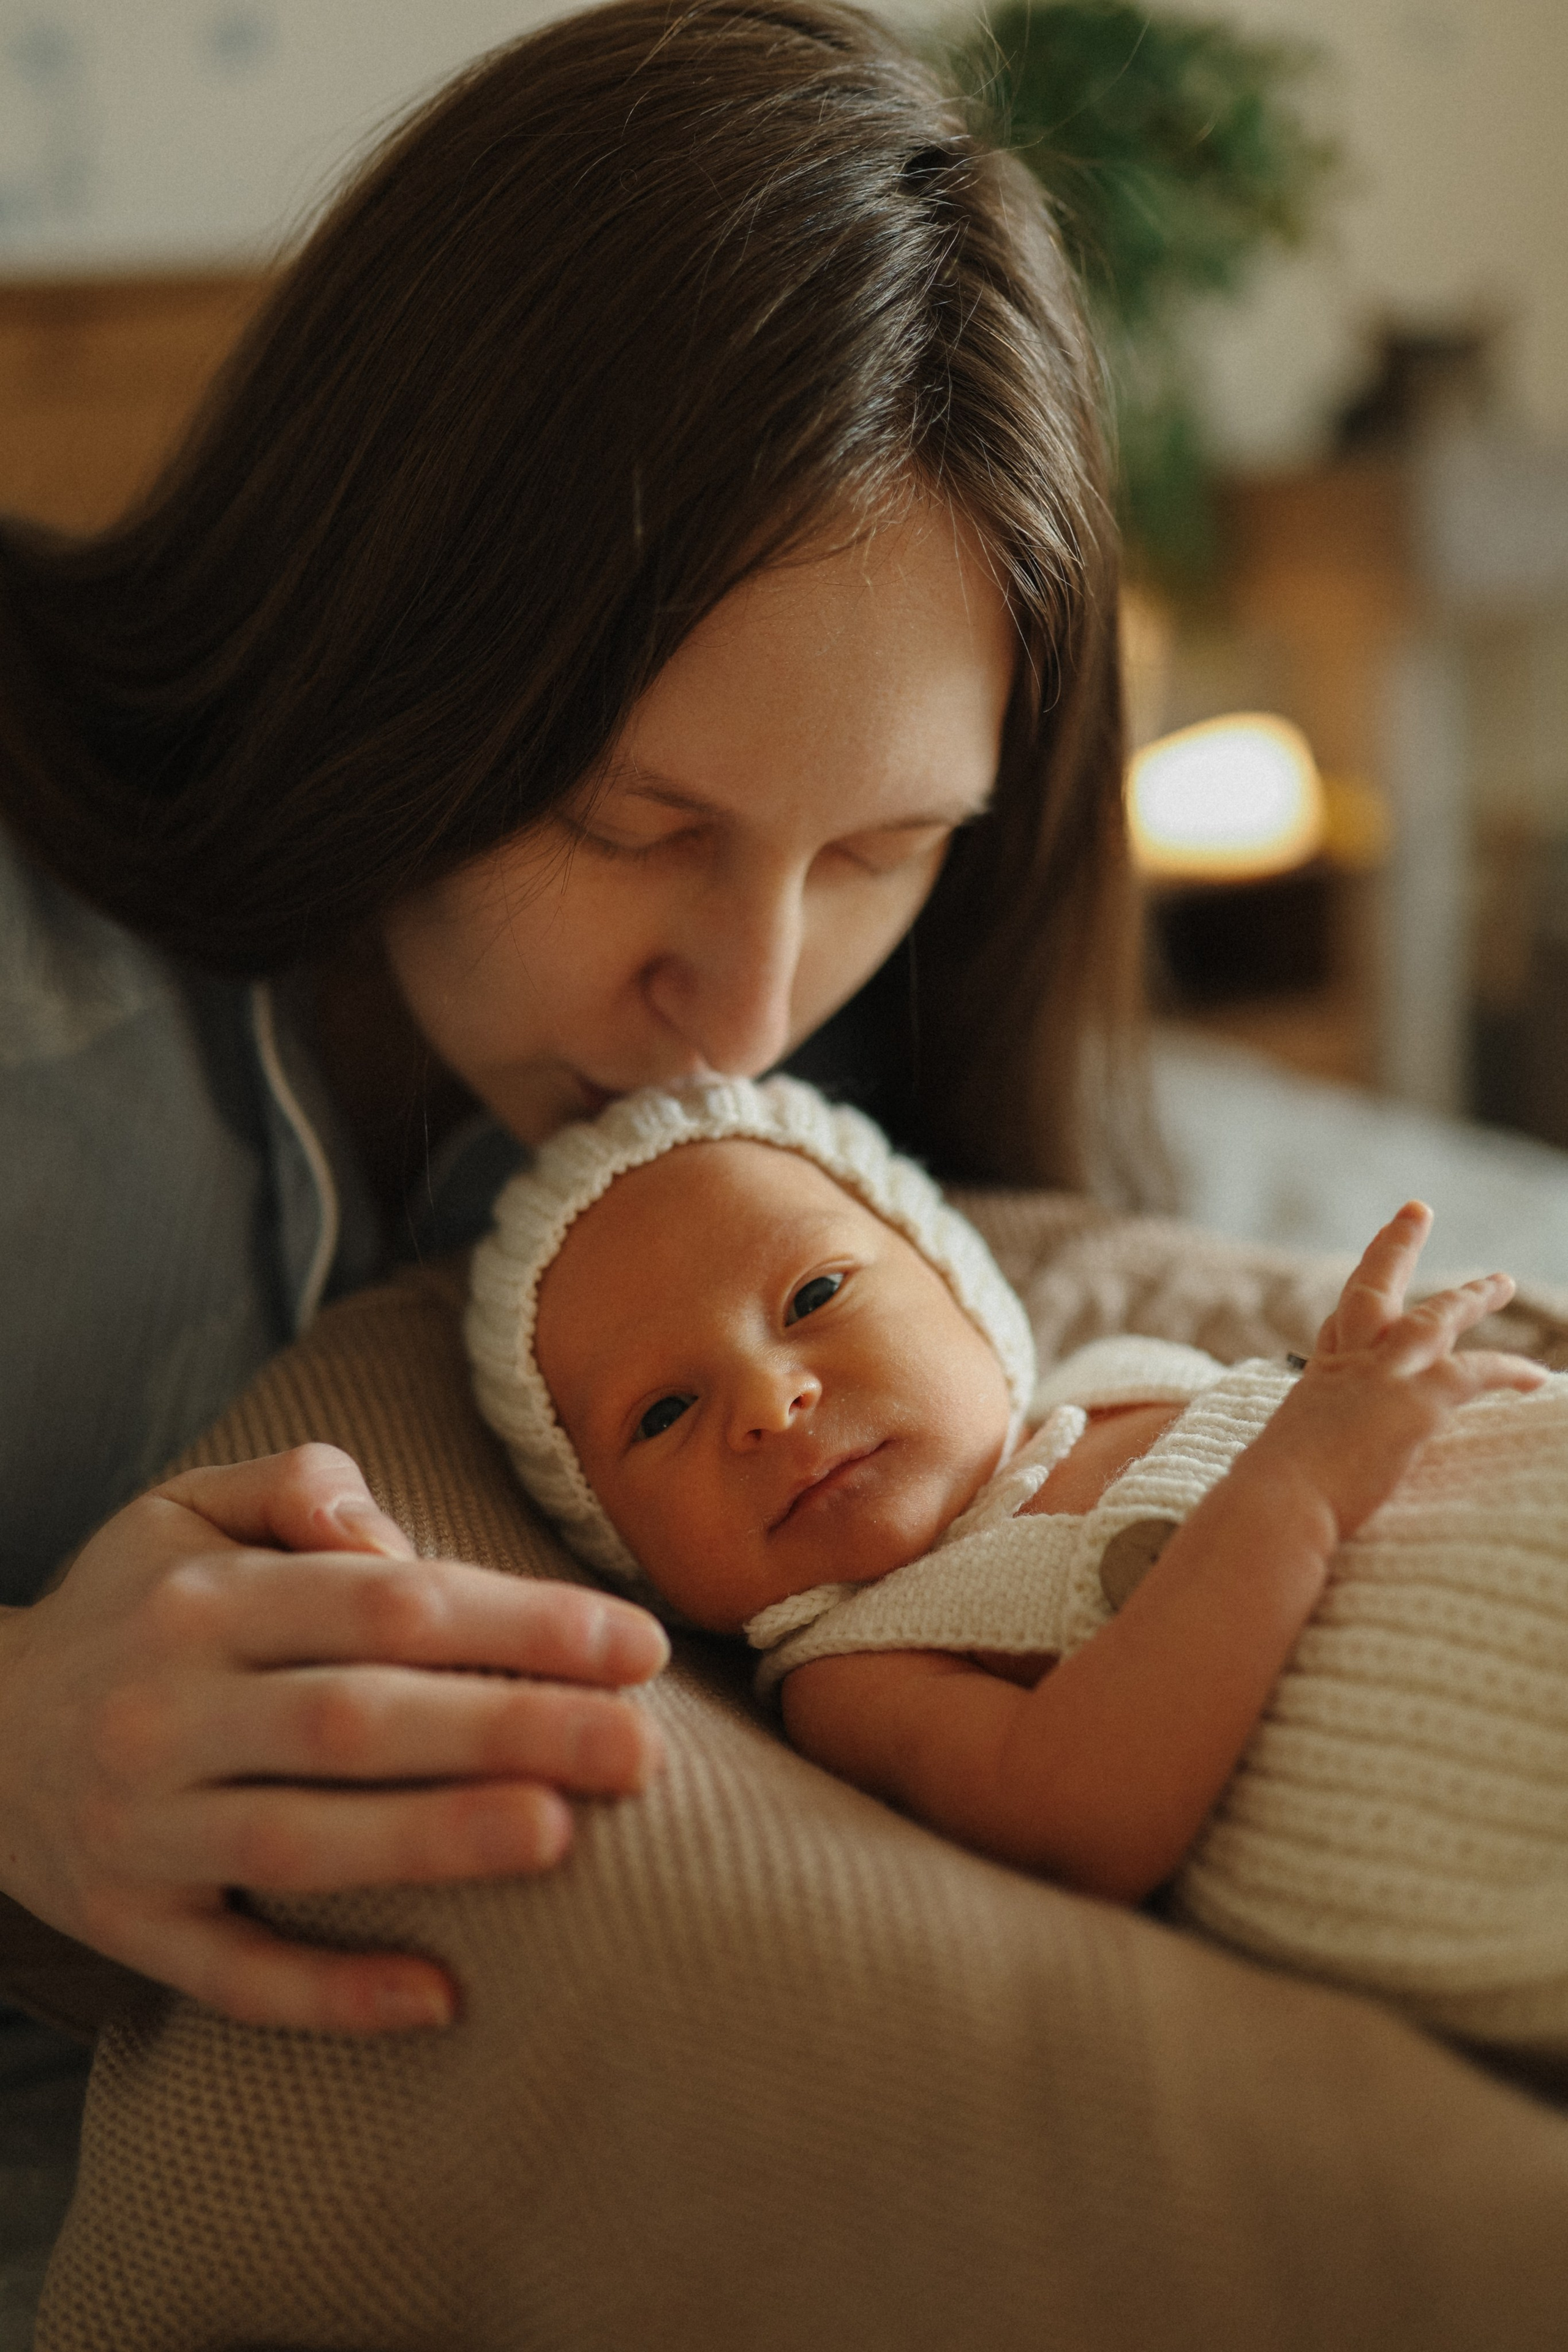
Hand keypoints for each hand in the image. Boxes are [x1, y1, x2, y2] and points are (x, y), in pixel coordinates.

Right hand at [0, 1446, 667, 2034]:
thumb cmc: (132, 1609)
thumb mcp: (186, 1509)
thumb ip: (299, 1487)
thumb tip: (391, 1534)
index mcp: (201, 1600)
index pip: (384, 1602)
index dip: (515, 1621)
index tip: (633, 1644)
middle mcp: (167, 1711)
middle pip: (358, 1719)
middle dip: (509, 1728)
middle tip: (643, 1748)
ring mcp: (144, 1829)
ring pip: (301, 1841)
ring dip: (435, 1842)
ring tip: (561, 1836)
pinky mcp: (129, 1926)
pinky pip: (231, 1973)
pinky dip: (330, 1993)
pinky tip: (439, 1999)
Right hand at [1253, 1201, 1547, 1541]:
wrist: (1275, 1505)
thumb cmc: (1267, 1503)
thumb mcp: (1277, 1466)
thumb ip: (1292, 1461)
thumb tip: (1273, 1492)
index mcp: (1316, 1383)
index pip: (1339, 1328)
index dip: (1355, 1300)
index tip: (1366, 1274)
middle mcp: (1347, 1366)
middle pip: (1373, 1291)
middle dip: (1394, 1247)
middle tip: (1415, 1210)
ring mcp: (1382, 1376)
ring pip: (1433, 1317)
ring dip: (1469, 1296)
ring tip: (1500, 1281)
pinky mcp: (1417, 1401)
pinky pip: (1477, 1373)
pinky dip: (1509, 1370)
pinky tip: (1538, 1375)